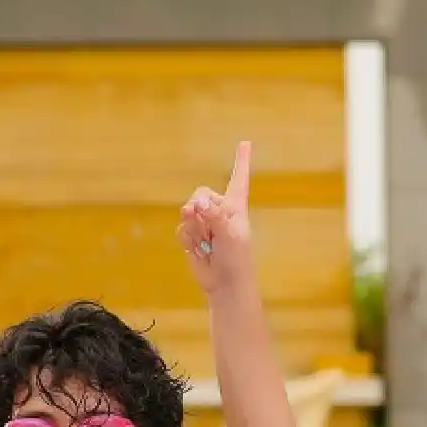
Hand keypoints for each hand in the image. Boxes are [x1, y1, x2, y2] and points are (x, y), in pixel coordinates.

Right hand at [175, 141, 254, 294]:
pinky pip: (181, 228)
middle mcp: (219, 211)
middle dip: (199, 209)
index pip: (239, 180)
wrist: (224, 284)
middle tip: (208, 227)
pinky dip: (187, 239)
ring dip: (194, 228)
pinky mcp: (191, 236)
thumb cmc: (236, 258)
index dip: (241, 161)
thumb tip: (196, 203)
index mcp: (235, 207)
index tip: (246, 143)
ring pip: (188, 212)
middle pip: (200, 193)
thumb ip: (214, 215)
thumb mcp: (230, 234)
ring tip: (207, 243)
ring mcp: (204, 223)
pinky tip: (199, 250)